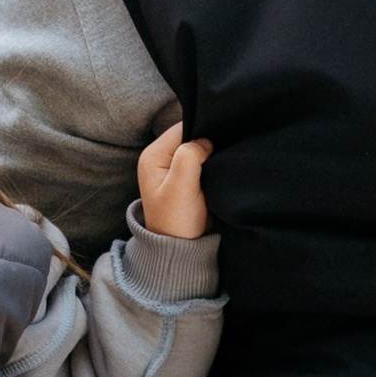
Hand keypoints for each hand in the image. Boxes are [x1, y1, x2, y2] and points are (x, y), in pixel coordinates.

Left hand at [137, 116, 214, 238]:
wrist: (180, 249)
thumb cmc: (177, 221)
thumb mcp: (181, 187)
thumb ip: (189, 156)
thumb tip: (205, 140)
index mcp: (153, 156)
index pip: (182, 127)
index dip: (203, 131)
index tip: (218, 146)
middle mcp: (160, 158)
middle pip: (190, 135)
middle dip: (207, 142)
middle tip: (222, 155)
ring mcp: (172, 168)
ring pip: (197, 148)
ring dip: (210, 154)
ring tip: (221, 164)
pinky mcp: (185, 177)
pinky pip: (201, 161)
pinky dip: (211, 164)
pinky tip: (219, 170)